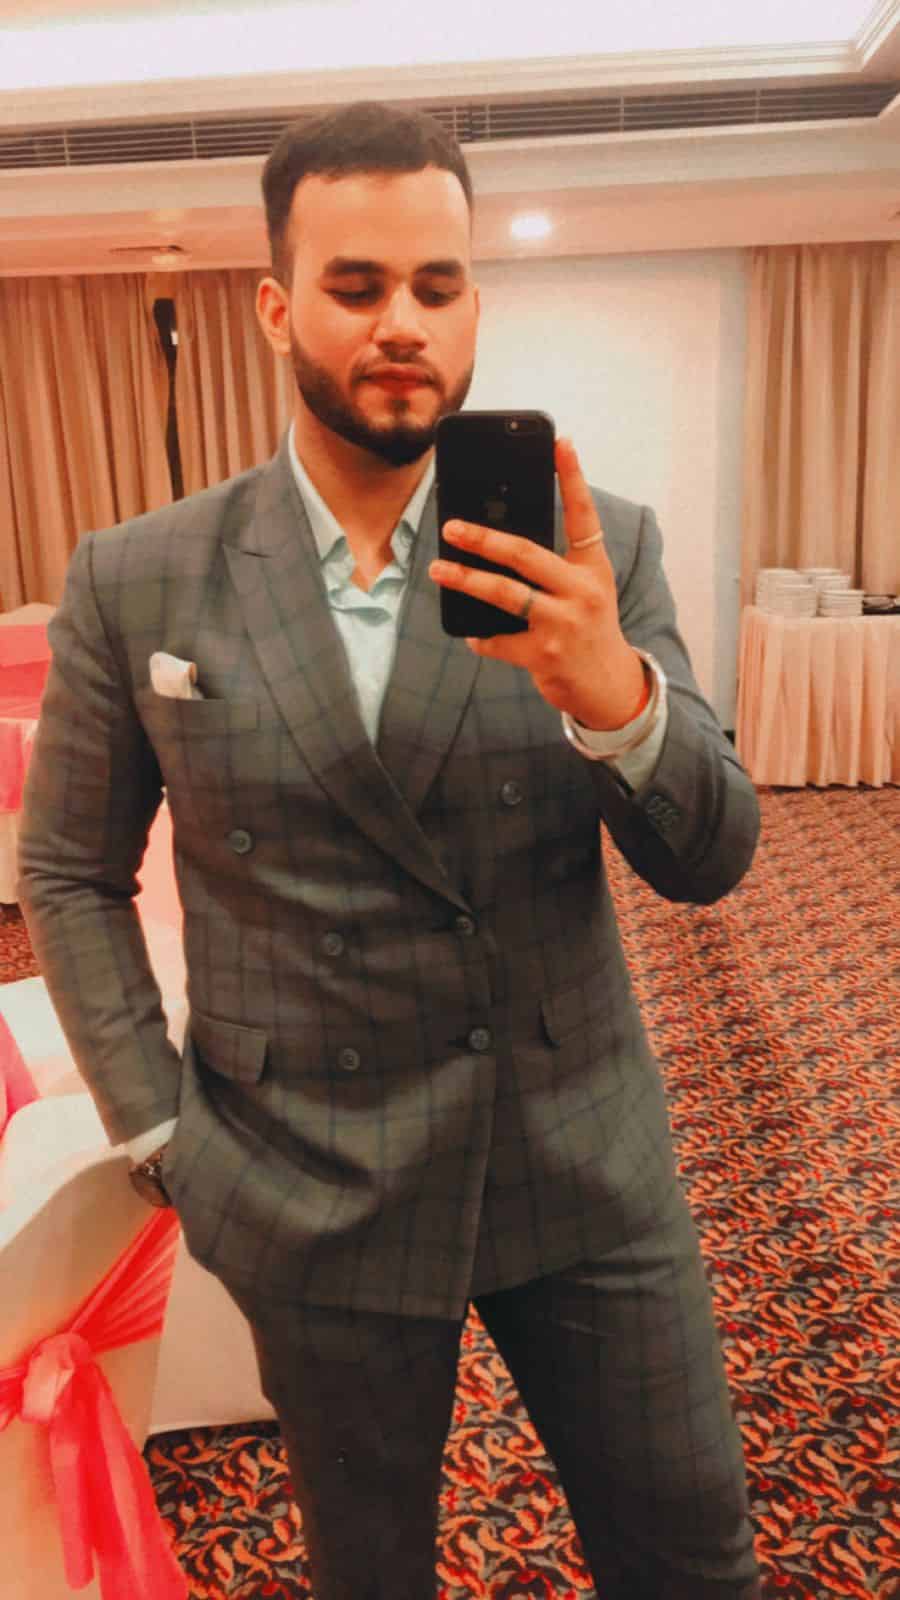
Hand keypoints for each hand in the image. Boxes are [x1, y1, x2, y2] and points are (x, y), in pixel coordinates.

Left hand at [429, 437, 645, 729]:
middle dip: (484, 538)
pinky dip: (480, 637)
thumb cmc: (587, 627)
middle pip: (526, 554)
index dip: (572, 477)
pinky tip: (471, 634)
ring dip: (465, 580)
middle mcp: (582, 591)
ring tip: (438, 570)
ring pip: (505, 594)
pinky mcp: (545, 655)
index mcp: (593, 568)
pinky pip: (498, 639)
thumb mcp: (584, 590)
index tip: (560, 442)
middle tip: (452, 527)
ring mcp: (563, 624)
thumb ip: (553, 566)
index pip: (584, 515)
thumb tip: (495, 541)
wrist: (608, 685)